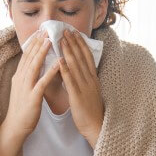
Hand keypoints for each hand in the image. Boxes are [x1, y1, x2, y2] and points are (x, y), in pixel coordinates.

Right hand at [3, 28, 62, 138]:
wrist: (16, 127)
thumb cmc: (22, 108)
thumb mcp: (23, 88)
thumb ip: (28, 76)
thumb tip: (34, 64)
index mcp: (19, 76)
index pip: (26, 56)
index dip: (33, 43)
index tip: (40, 31)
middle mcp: (21, 79)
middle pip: (29, 57)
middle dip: (38, 42)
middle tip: (46, 29)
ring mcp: (26, 87)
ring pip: (34, 66)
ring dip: (42, 52)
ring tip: (50, 40)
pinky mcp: (32, 97)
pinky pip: (42, 82)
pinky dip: (49, 72)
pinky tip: (57, 64)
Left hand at [59, 28, 104, 147]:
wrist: (96, 126)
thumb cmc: (91, 110)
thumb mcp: (90, 91)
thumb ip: (85, 79)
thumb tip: (77, 69)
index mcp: (93, 78)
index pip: (87, 57)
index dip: (80, 44)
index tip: (75, 33)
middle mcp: (90, 79)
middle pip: (81, 57)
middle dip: (73, 42)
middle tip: (65, 29)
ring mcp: (85, 87)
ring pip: (76, 65)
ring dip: (68, 51)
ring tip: (61, 39)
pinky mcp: (78, 96)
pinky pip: (71, 80)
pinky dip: (65, 69)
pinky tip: (59, 60)